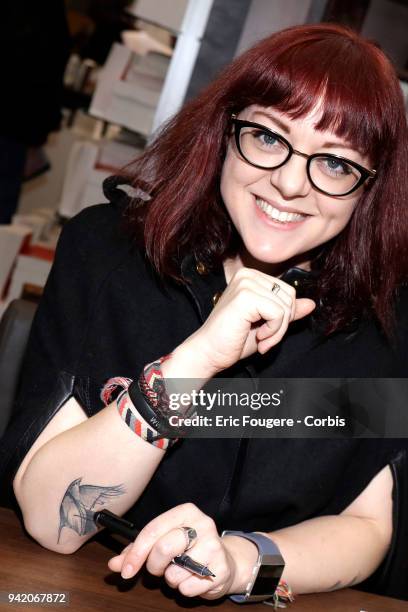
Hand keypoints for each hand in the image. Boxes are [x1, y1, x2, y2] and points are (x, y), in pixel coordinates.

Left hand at [107, 503, 239, 598]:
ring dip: (171, 579)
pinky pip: (188, 587)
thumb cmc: (189, 549)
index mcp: (186, 512)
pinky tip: (193, 579)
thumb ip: (138, 550)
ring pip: (175, 572)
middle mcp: (202, 524)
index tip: (126, 570)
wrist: (226, 561)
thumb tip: (115, 564)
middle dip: (154, 566)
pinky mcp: (221, 568)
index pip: (153, 529)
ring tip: (181, 571)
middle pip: (164, 548)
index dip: (136, 552)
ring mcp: (214, 546)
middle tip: (157, 569)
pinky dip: (184, 589)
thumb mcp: (164, 540)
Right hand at [187, 267, 315, 373]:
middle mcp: (248, 275)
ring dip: (278, 331)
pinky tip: (258, 338)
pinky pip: (278, 313)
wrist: (209, 353)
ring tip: (261, 340)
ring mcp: (245, 284)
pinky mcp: (245, 296)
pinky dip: (273, 332)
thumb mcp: (268, 324)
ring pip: (286, 306)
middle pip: (290, 297)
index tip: (267, 332)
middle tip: (265, 339)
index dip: (285, 317)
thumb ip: (287, 312)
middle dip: (283, 324)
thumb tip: (311, 303)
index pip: (288, 291)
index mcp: (252, 277)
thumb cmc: (233, 340)